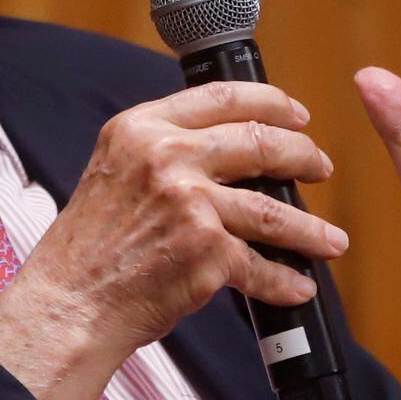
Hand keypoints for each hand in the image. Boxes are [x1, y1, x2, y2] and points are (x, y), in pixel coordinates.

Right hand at [0, 82, 348, 399]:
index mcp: (141, 128)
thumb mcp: (114, 171)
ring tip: (330, 241)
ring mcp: (189, 203)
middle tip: (319, 168)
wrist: (70, 302)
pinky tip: (298, 285)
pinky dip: (284, 281)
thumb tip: (226, 149)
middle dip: (302, 155)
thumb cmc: (89, 249)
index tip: (297, 115)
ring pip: (274, 210)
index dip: (271, 102)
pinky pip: (261, 266)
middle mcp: (166, 157)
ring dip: (311, 230)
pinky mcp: (206, 252)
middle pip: (259, 142)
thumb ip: (161, 152)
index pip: (222, 97)